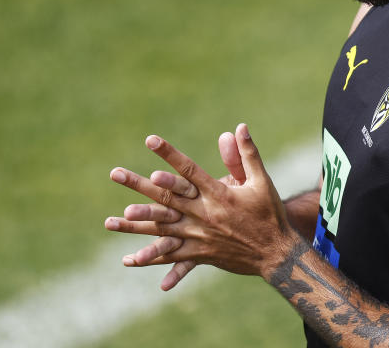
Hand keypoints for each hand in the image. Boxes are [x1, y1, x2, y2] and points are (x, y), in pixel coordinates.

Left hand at [104, 124, 290, 290]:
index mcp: (218, 194)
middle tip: (115, 173)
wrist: (277, 253)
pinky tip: (130, 261)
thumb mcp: (262, 180)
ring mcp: (200, 236)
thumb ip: (246, 154)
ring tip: (110, 221)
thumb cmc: (270, 213)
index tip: (150, 140)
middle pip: (166, 198)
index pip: (188, 169)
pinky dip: (152, 259)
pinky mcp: (200, 254)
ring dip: (136, 224)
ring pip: (161, 229)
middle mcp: (204, 214)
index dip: (169, 154)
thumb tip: (240, 126)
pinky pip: (172, 257)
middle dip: (139, 185)